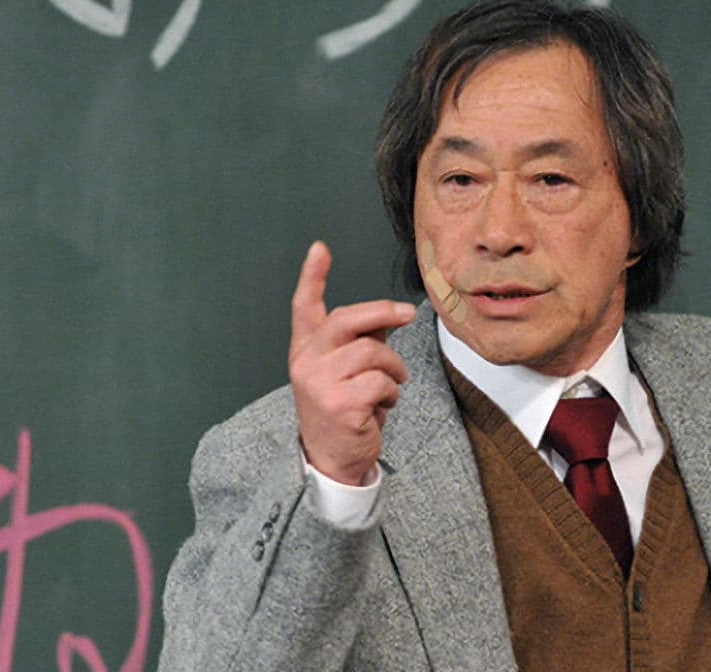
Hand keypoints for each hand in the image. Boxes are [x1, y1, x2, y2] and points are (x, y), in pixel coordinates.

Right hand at [288, 241, 416, 484]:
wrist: (332, 461)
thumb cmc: (343, 411)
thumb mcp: (344, 372)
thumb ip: (359, 342)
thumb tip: (387, 317)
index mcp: (305, 350)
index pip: (304, 306)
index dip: (312, 276)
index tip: (320, 249)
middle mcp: (306, 363)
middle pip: (348, 319)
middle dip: (383, 312)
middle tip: (407, 314)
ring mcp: (320, 383)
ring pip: (373, 352)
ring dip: (393, 368)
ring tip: (390, 386)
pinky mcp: (340, 403)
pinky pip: (382, 381)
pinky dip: (392, 393)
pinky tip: (382, 406)